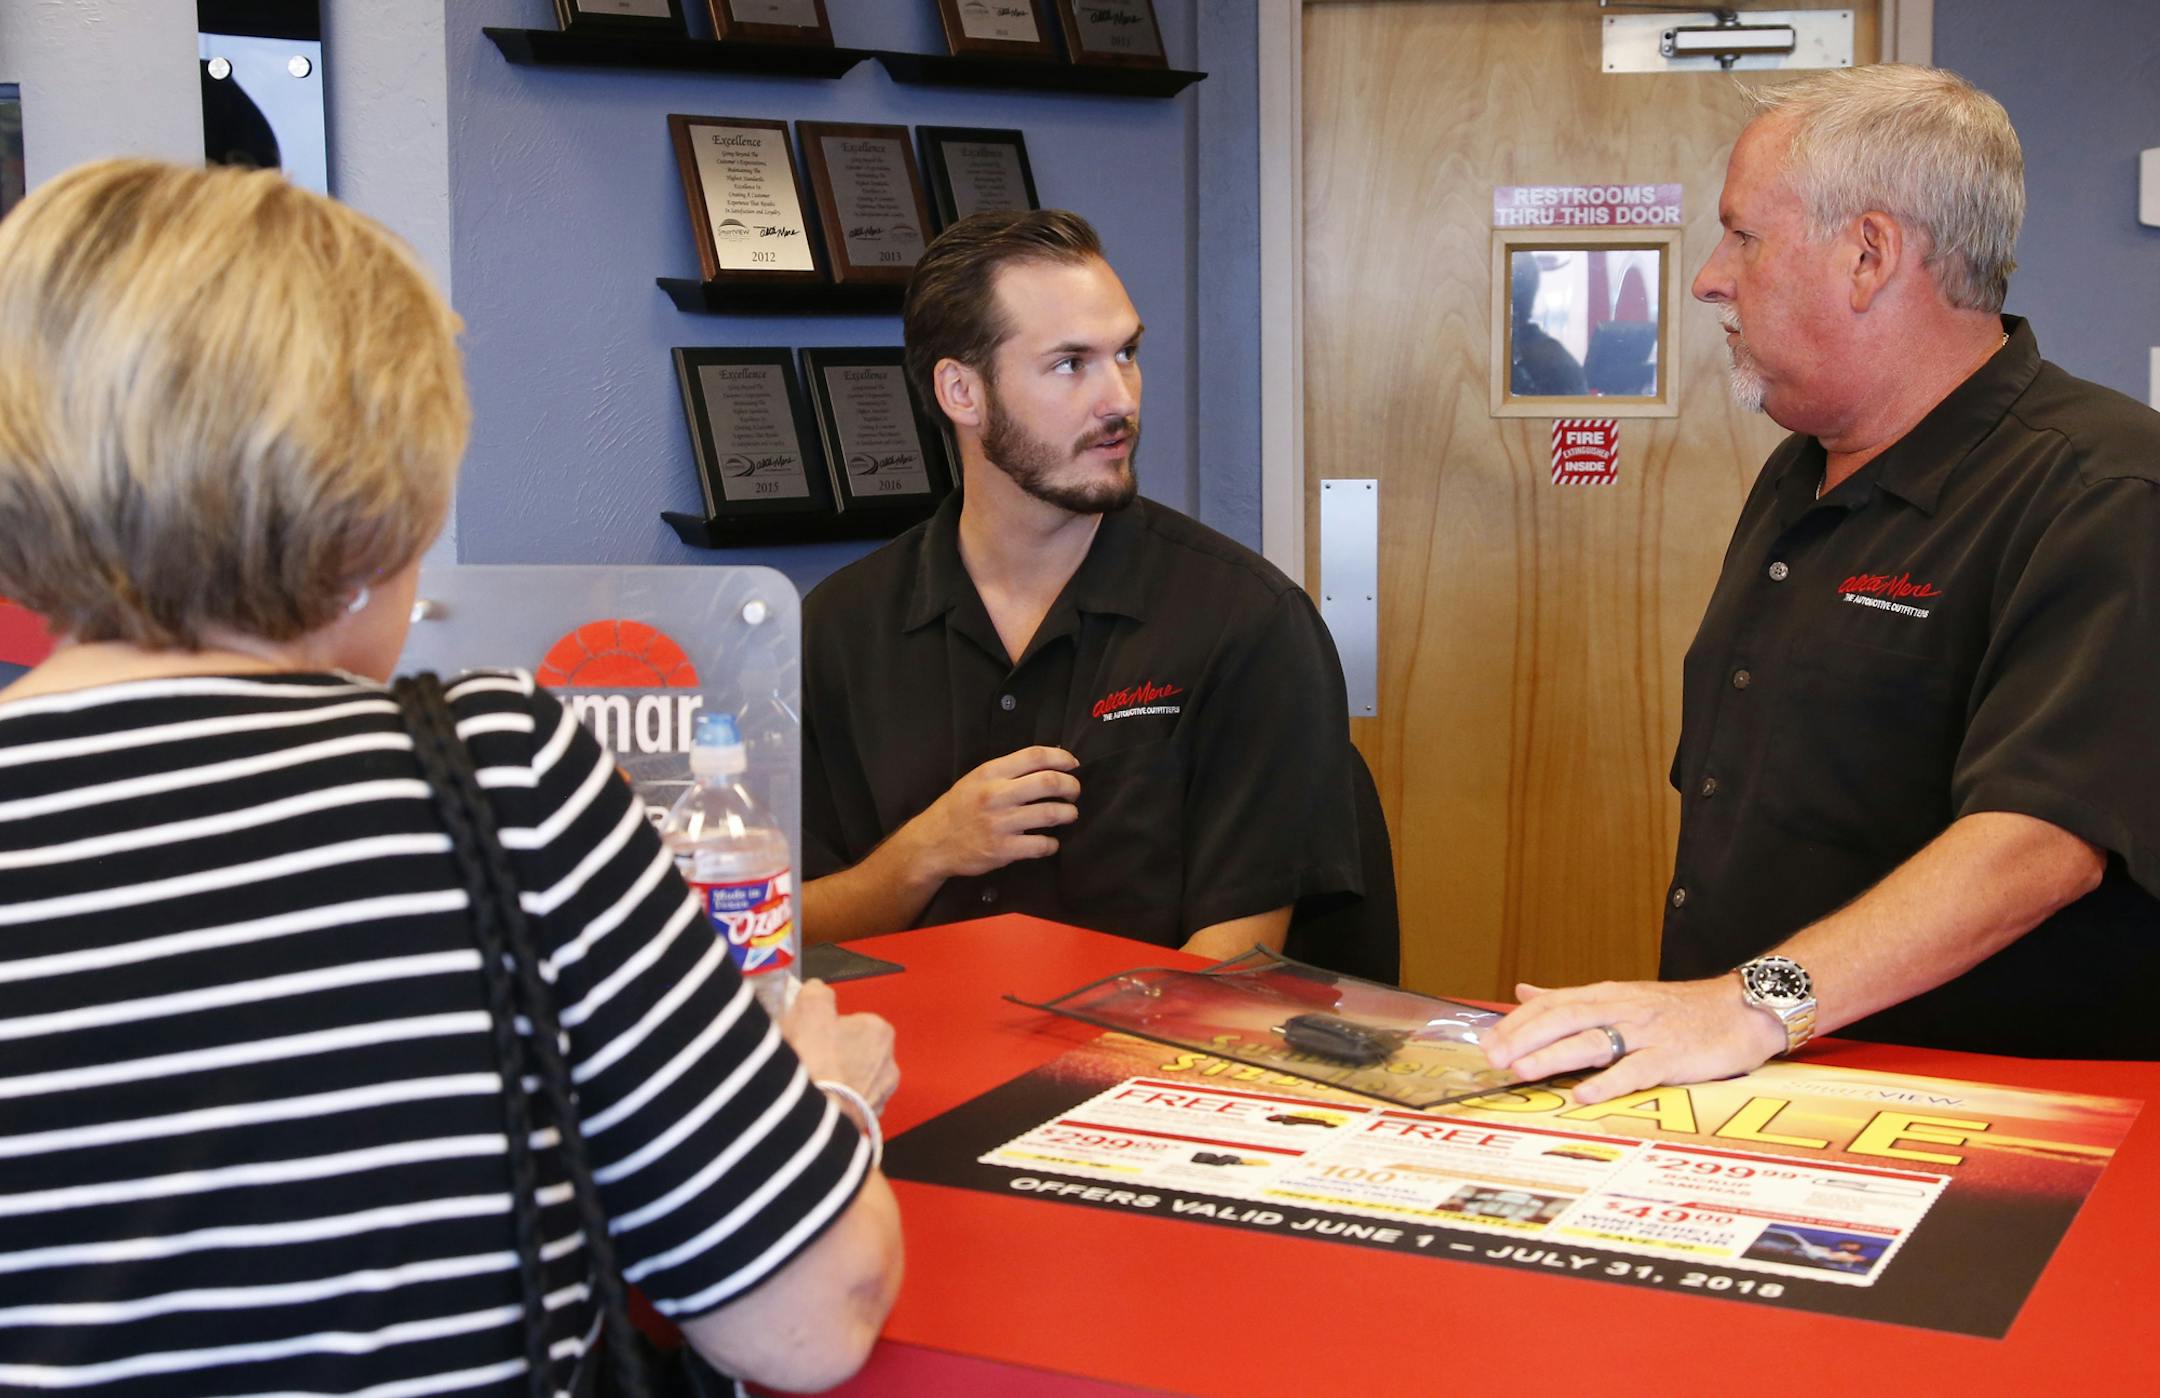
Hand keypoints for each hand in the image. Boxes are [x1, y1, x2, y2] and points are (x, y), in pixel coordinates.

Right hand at [777, 979, 898, 1112]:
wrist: (808, 1122)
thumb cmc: (812, 1062)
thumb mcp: (809, 1007)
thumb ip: (817, 992)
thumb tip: (816, 991)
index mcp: (880, 1031)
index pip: (852, 1021)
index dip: (825, 1026)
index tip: (809, 1033)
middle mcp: (888, 1065)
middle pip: (853, 1051)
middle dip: (832, 1054)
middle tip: (806, 1058)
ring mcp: (879, 1097)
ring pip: (852, 1081)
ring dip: (833, 1081)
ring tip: (808, 1084)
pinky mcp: (867, 1123)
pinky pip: (848, 1107)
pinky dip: (834, 1105)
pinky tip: (814, 1104)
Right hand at [905, 746, 1079, 880]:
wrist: (933, 843)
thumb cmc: (958, 808)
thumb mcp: (976, 779)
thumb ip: (1008, 771)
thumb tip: (1048, 763)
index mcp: (990, 773)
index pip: (1035, 756)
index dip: (1062, 757)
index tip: (1073, 764)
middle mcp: (996, 795)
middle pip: (1050, 783)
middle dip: (1071, 786)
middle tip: (1074, 792)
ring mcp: (1001, 823)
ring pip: (1051, 814)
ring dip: (1068, 814)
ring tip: (1068, 814)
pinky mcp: (1003, 850)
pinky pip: (1041, 845)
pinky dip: (1052, 844)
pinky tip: (1050, 842)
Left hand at [1480, 975, 1786, 1104]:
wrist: (1743, 1009)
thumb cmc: (1680, 1010)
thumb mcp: (1621, 997)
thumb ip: (1570, 998)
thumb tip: (1523, 992)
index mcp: (1606, 996)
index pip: (1553, 1003)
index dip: (1518, 1021)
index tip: (1487, 1040)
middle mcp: (1622, 1009)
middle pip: (1565, 1018)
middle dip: (1525, 1037)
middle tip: (1493, 1057)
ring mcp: (1647, 1032)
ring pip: (1593, 1040)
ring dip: (1555, 1055)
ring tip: (1522, 1070)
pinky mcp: (1672, 1056)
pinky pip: (1637, 1069)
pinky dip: (1609, 1082)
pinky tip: (1584, 1094)